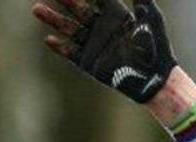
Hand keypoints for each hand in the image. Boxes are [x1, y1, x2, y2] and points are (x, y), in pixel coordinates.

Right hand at [33, 0, 177, 103]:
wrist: (157, 80)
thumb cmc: (158, 48)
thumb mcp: (152, 20)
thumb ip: (142, 0)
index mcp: (115, 15)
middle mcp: (101, 27)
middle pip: (77, 9)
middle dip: (64, 0)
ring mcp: (94, 45)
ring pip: (70, 28)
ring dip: (53, 19)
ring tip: (37, 9)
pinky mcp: (90, 63)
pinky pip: (71, 53)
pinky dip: (60, 47)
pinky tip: (49, 40)